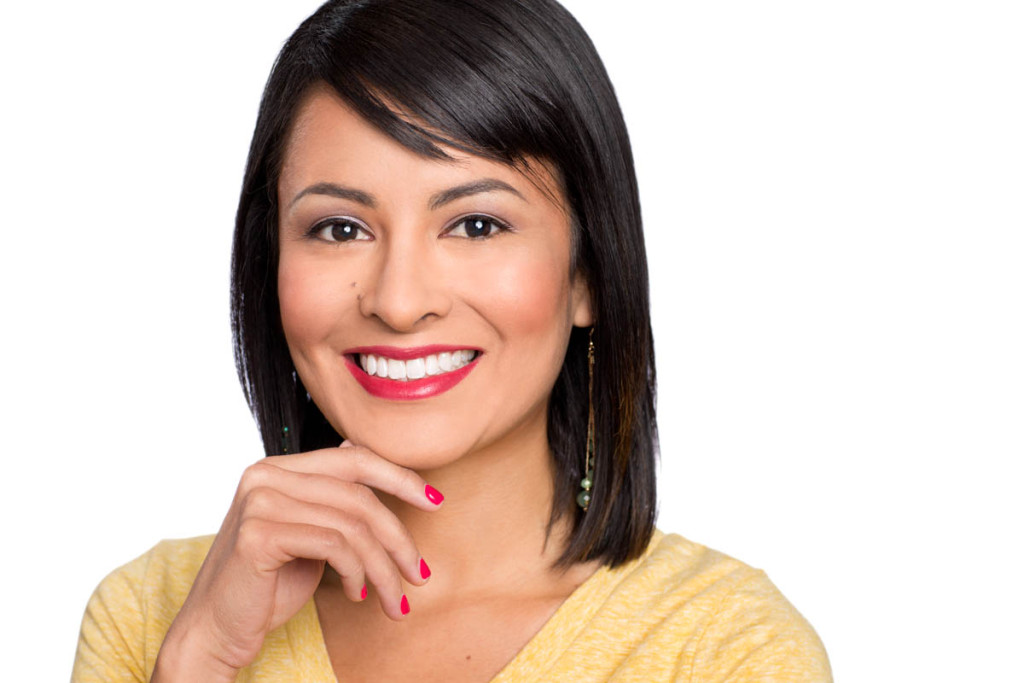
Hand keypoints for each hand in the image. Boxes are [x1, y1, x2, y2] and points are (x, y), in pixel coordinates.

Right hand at [152, 442, 442, 679]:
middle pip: (359, 494)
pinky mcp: (258, 534)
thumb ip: (329, 496)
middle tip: (420, 573)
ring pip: (352, 525)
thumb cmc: (266, 585)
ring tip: (394, 599)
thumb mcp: (307, 533)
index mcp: (276, 467)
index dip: (400, 477)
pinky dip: (357, 572)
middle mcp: (265, 474)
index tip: (436, 501)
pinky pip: (333, 545)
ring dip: (384, 567)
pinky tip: (358, 595)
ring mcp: (259, 501)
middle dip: (399, 535)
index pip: (353, 458)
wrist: (215, 629)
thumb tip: (358, 449)